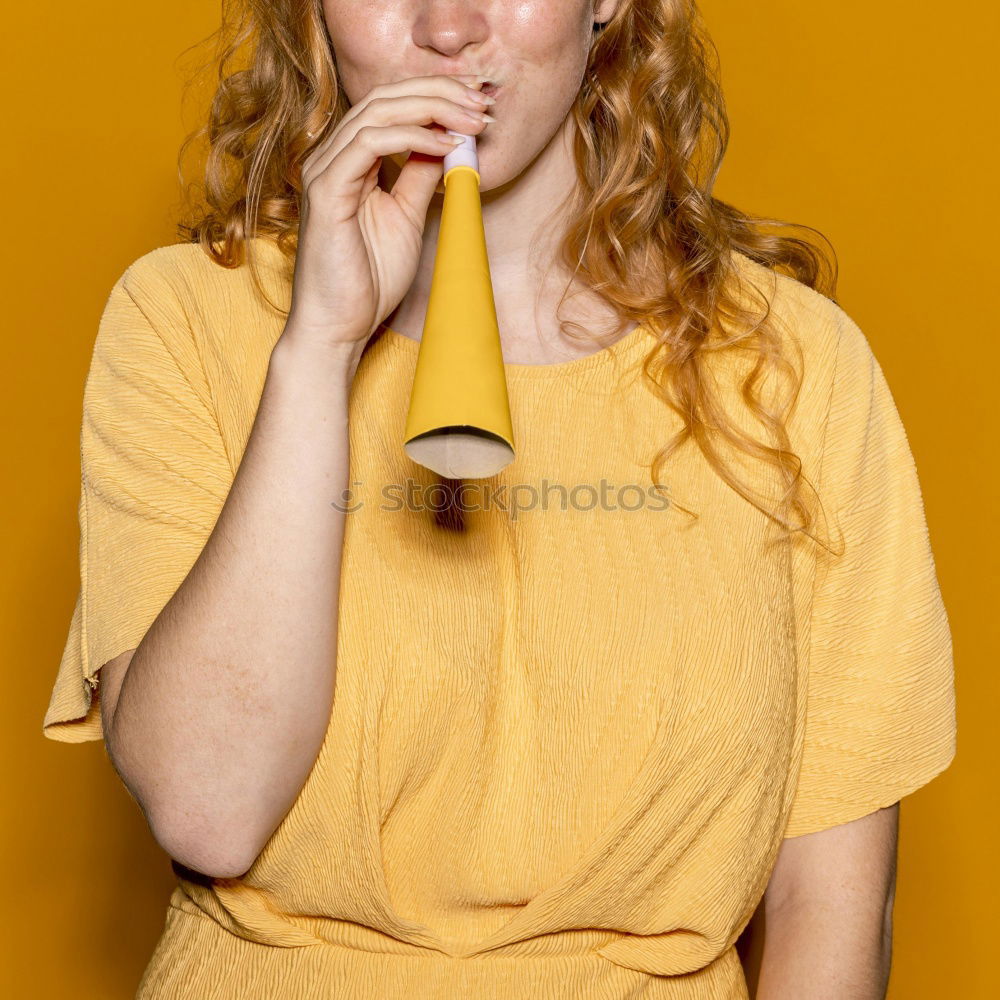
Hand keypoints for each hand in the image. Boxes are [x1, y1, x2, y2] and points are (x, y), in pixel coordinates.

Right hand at [283, 73, 492, 355]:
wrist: (339, 326)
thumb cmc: (368, 280)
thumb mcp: (407, 217)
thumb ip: (420, 176)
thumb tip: (450, 142)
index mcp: (349, 161)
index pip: (392, 106)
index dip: (437, 96)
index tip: (480, 104)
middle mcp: (332, 157)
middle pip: (386, 97)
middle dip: (440, 92)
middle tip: (484, 101)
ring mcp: (325, 170)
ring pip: (378, 111)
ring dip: (433, 109)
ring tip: (473, 120)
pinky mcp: (326, 190)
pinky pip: (370, 143)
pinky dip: (412, 137)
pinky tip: (447, 145)